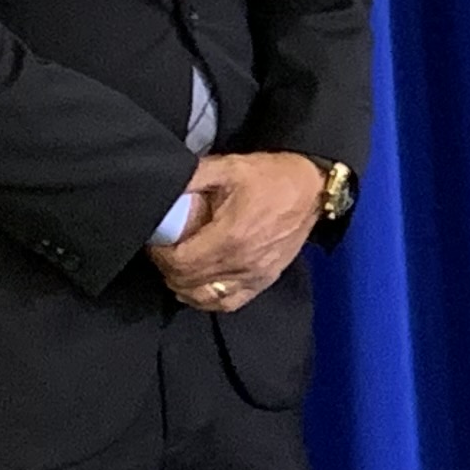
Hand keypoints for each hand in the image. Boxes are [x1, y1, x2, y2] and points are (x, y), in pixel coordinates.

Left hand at [152, 151, 324, 312]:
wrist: (312, 188)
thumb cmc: (270, 177)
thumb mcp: (227, 166)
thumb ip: (191, 177)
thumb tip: (161, 187)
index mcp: (230, 236)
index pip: (179, 262)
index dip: (160, 254)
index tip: (157, 240)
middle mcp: (242, 262)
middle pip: (187, 282)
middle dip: (167, 267)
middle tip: (165, 249)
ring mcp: (255, 275)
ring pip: (204, 297)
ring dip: (183, 284)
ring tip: (179, 265)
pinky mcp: (264, 280)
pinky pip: (228, 303)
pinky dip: (207, 298)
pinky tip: (199, 284)